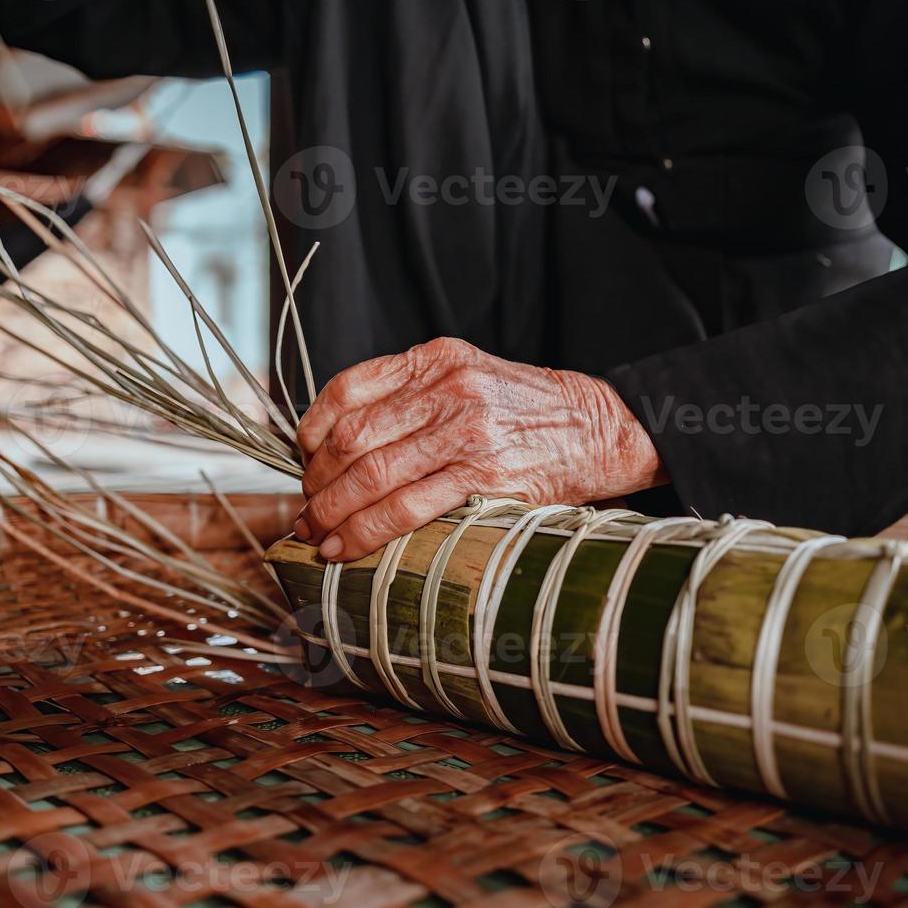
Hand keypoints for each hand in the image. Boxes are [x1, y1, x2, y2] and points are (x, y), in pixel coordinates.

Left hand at [293, 337, 665, 560]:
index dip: (312, 431)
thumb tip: (343, 443)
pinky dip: (367, 531)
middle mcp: (447, 388)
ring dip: (334, 512)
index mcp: (435, 360)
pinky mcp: (486, 475)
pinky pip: (408, 507)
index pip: (347, 390)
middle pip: (352, 438)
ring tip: (318, 536)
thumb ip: (412, 397)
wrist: (602, 428)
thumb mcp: (469, 377)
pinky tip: (348, 548)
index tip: (305, 460)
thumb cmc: (528, 412)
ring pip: (373, 475)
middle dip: (318, 482)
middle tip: (307, 510)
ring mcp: (467, 431)